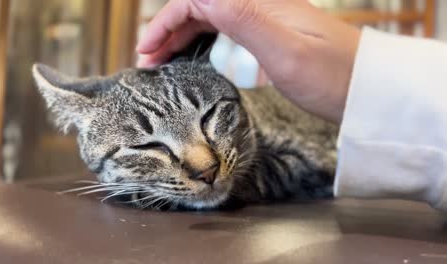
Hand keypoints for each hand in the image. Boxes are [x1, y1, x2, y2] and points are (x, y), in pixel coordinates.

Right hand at [137, 0, 360, 122]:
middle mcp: (260, 5)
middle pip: (202, 6)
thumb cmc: (333, 77)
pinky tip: (196, 59)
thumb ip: (242, 19)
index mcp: (260, 3)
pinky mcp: (271, 38)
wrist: (367, 91)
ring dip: (183, 36)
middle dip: (169, 29)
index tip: (148, 49)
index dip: (167, 20)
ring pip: (212, 19)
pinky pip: (228, 34)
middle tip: (148, 59)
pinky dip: (205, 44)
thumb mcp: (285, 52)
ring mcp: (266, 21)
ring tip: (162, 61)